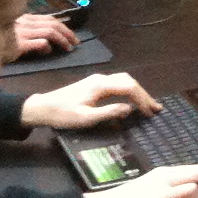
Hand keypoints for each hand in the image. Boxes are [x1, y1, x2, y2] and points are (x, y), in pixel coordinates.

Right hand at [11, 13, 79, 56]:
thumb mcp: (15, 34)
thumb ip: (30, 34)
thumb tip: (47, 43)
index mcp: (24, 18)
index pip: (49, 19)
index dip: (63, 26)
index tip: (71, 35)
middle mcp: (24, 22)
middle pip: (53, 23)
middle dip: (67, 32)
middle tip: (76, 42)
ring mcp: (21, 32)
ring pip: (49, 31)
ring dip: (62, 40)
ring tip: (68, 48)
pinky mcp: (18, 44)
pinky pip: (39, 42)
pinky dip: (47, 46)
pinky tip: (49, 51)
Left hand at [22, 73, 162, 129]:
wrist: (42, 108)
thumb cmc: (63, 115)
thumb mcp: (86, 118)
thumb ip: (109, 113)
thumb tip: (129, 109)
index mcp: (100, 86)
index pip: (129, 88)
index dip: (142, 99)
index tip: (151, 112)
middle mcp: (101, 79)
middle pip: (129, 82)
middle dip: (144, 95)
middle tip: (155, 109)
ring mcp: (97, 80)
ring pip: (124, 81)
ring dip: (137, 92)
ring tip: (147, 105)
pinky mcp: (94, 84)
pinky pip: (117, 84)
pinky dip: (128, 91)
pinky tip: (131, 100)